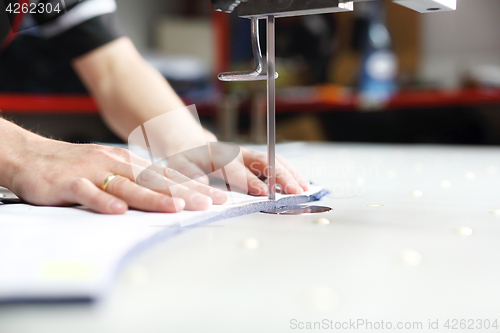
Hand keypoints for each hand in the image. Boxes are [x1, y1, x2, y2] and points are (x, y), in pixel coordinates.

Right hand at [7, 136, 227, 213]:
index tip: (217, 197)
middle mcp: (116, 165)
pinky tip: (118, 210)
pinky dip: (103, 201)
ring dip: (153, 197)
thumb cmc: (77, 166)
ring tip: (176, 207)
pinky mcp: (69, 183)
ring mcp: (93, 172)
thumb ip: (138, 181)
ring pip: (128, 186)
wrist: (32, 156)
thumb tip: (171, 195)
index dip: (193, 187)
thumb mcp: (113, 169)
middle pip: (155, 181)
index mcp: (129, 163)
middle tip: (209, 203)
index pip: (167, 176)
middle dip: (185, 193)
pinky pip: (88, 193)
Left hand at [163, 142, 309, 196]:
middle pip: (262, 161)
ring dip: (289, 174)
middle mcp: (237, 153)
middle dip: (280, 176)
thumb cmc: (184, 160)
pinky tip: (301, 184)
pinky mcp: (254, 160)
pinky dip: (290, 172)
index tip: (263, 192)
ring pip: (273, 160)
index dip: (249, 181)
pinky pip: (276, 163)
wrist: (189, 145)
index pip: (236, 169)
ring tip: (304, 189)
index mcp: (218, 156)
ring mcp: (248, 155)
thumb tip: (206, 191)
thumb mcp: (179, 169)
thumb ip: (192, 179)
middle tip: (295, 191)